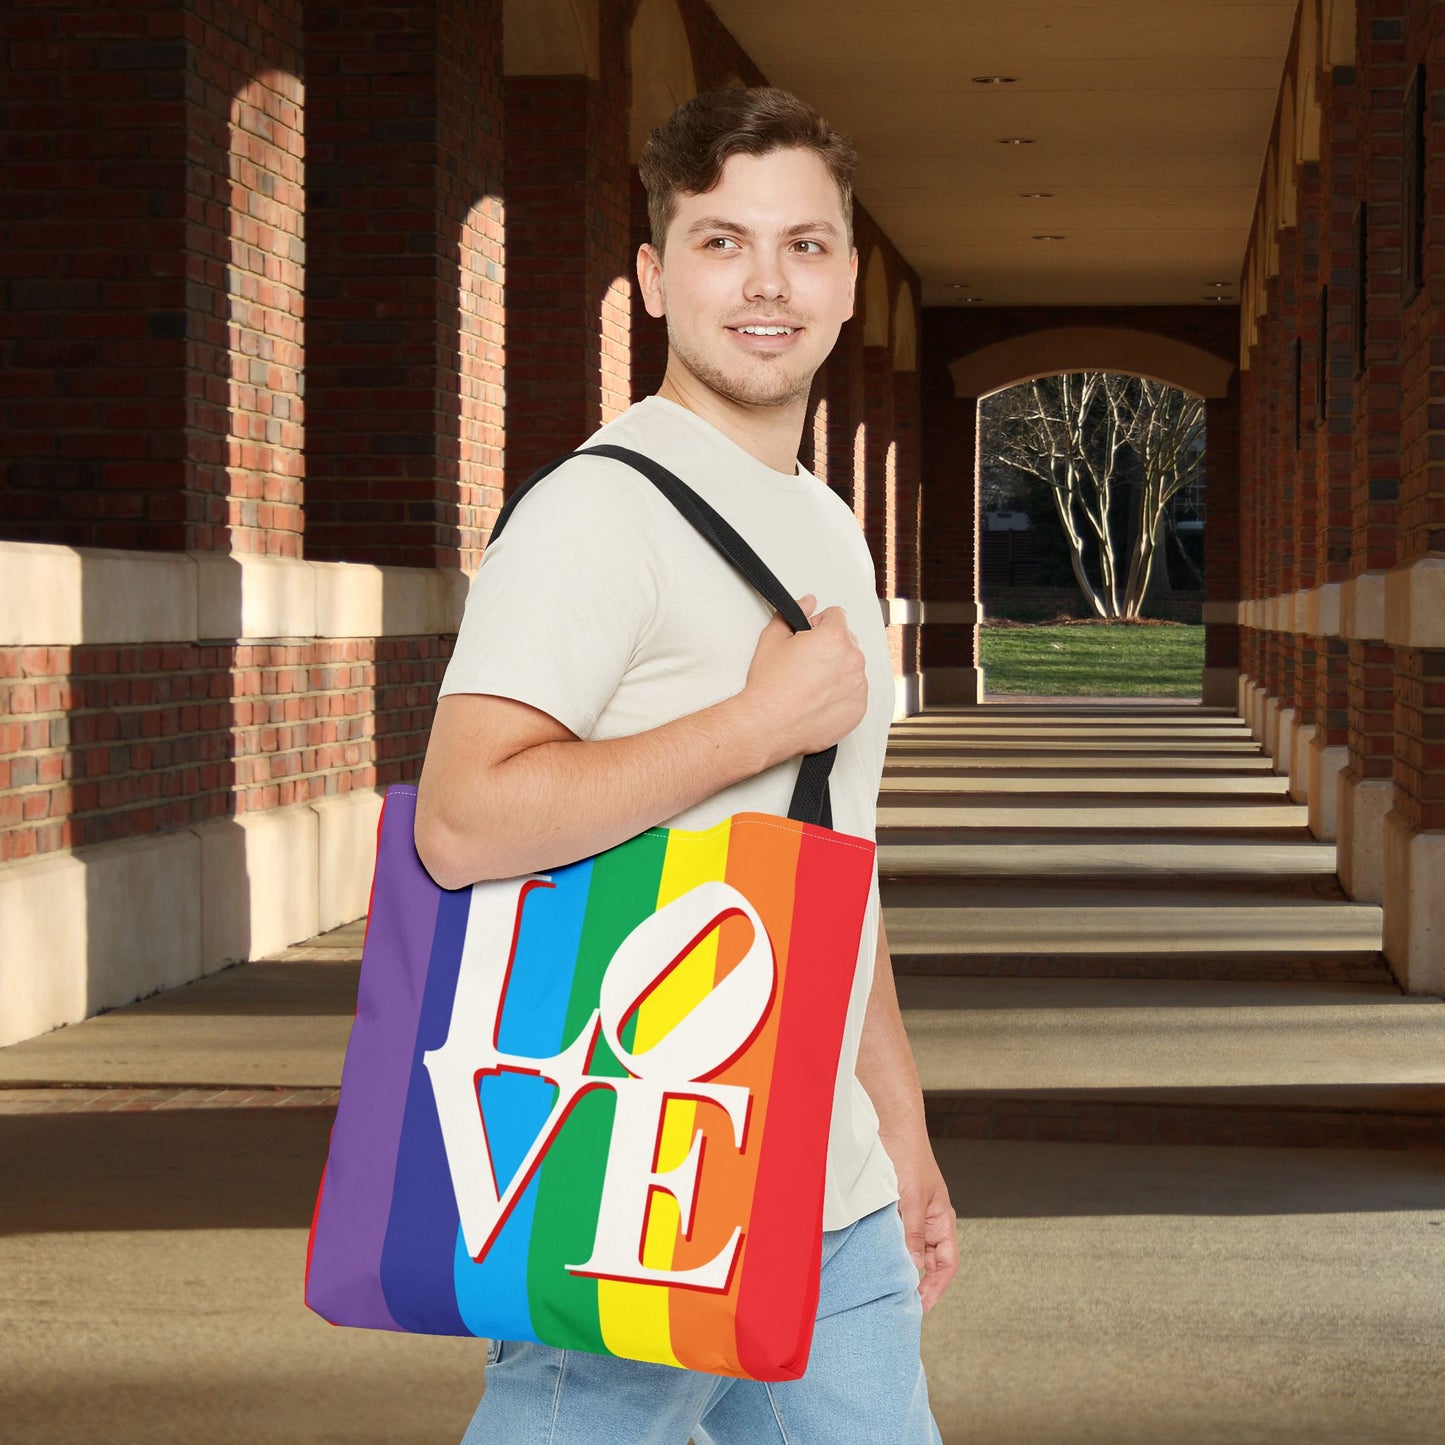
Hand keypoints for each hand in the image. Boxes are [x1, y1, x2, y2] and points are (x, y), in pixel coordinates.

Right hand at [743, 592, 867, 763]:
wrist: (767, 725)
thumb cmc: (769, 688)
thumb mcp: (772, 638)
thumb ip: (795, 612)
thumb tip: (808, 603)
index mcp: (835, 638)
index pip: (837, 615)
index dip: (818, 624)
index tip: (808, 638)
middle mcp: (852, 660)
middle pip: (847, 641)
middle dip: (830, 647)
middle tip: (805, 663)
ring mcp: (858, 686)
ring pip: (852, 667)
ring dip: (836, 671)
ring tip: (810, 684)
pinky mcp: (858, 709)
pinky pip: (854, 693)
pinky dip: (841, 694)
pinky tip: (818, 699)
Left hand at [890, 1136, 957, 1311]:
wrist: (892, 1126)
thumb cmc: (909, 1157)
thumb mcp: (912, 1200)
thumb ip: (913, 1234)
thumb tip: (912, 1269)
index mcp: (942, 1220)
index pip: (946, 1264)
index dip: (936, 1287)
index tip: (920, 1307)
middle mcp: (929, 1220)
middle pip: (928, 1261)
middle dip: (917, 1282)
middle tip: (898, 1303)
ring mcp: (911, 1214)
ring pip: (908, 1249)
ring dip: (899, 1265)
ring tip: (884, 1286)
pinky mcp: (893, 1207)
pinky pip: (893, 1235)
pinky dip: (886, 1248)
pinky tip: (874, 1258)